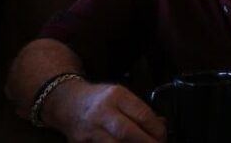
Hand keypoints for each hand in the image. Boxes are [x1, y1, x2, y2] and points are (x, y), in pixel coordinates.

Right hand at [47, 80, 165, 142]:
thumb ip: (140, 110)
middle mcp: (102, 112)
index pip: (141, 114)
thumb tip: (161, 125)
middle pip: (127, 132)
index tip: (163, 136)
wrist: (68, 104)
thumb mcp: (122, 95)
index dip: (156, 129)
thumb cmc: (100, 100)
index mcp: (117, 96)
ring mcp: (90, 130)